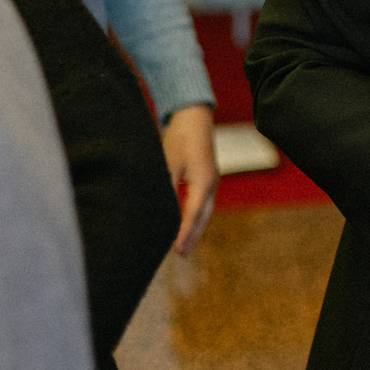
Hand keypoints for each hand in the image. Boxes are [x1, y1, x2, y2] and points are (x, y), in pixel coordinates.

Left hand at [163, 104, 217, 254]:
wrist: (194, 115)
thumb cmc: (180, 136)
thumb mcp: (168, 163)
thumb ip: (165, 187)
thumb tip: (157, 210)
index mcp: (203, 182)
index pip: (192, 214)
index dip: (183, 233)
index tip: (176, 250)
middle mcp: (211, 183)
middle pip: (203, 217)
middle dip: (192, 235)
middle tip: (181, 254)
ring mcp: (212, 179)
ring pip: (205, 210)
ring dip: (196, 227)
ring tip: (184, 244)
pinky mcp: (209, 175)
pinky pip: (204, 202)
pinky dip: (196, 215)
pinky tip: (187, 220)